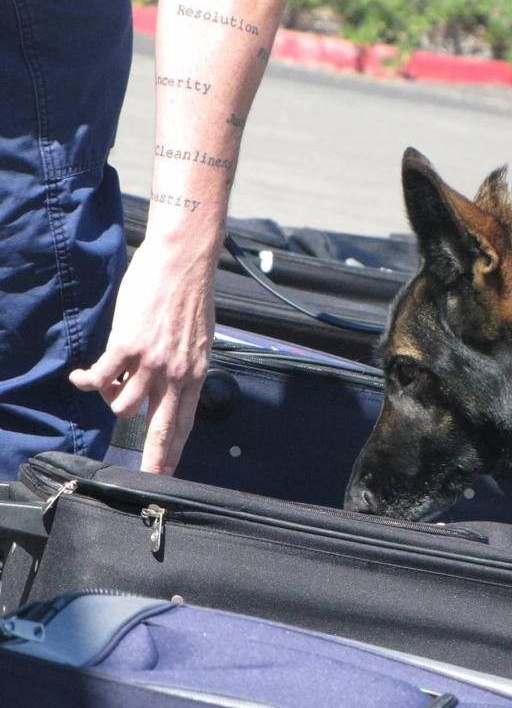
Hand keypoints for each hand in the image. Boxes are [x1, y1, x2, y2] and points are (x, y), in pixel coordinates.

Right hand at [70, 233, 215, 473]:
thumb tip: (172, 380)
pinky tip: (81, 376)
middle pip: (161, 428)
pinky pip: (101, 378)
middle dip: (153, 459)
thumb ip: (185, 363)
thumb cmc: (190, 295)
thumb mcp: (197, 338)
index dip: (176, 448)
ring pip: (124, 406)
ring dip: (111, 399)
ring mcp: (152, 362)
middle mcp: (176, 374)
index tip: (171, 471)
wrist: (183, 263)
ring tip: (107, 381)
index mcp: (195, 372)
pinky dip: (88, 381)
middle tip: (148, 481)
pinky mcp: (127, 346)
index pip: (186, 421)